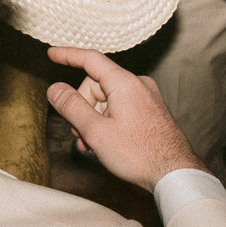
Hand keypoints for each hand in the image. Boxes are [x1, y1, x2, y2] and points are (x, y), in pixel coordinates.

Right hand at [44, 47, 203, 188]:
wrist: (174, 172)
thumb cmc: (138, 153)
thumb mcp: (96, 131)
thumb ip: (72, 107)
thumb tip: (55, 89)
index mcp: (124, 83)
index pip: (91, 59)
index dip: (68, 56)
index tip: (51, 54)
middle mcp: (137, 84)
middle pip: (96, 86)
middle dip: (83, 108)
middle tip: (80, 135)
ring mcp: (146, 97)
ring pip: (107, 100)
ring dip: (94, 120)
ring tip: (92, 145)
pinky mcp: (150, 110)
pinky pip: (121, 108)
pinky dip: (108, 122)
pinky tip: (105, 143)